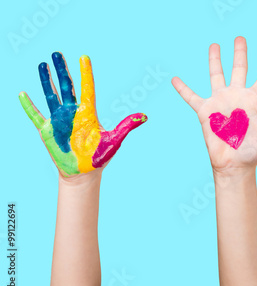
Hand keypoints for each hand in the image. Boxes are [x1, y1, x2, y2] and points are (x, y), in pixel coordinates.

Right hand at [19, 52, 146, 177]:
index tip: (84, 57)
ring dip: (46, 81)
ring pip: (51, 96)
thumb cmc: (99, 157)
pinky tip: (23, 94)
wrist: (84, 173)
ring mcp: (59, 121)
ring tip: (42, 64)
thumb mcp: (114, 141)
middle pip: (66, 87)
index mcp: (88, 113)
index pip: (87, 89)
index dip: (85, 74)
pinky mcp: (47, 131)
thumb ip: (126, 126)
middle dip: (62, 71)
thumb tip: (145, 116)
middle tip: (57, 54)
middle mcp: (72, 113)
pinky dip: (29, 106)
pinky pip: (36, 116)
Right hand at [172, 37, 256, 173]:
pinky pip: (191, 96)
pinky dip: (183, 89)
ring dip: (215, 60)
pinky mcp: (204, 111)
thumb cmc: (253, 152)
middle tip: (240, 38)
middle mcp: (237, 97)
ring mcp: (220, 102)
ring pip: (216, 75)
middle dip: (240, 53)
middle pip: (240, 69)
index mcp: (254, 101)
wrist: (233, 164)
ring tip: (214, 45)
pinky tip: (175, 79)